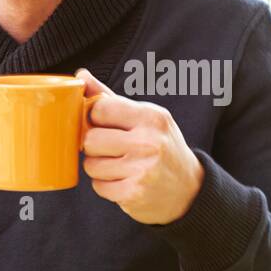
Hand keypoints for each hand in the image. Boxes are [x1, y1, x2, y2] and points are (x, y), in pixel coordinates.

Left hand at [77, 68, 204, 224]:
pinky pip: (98, 186)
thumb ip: (111, 98)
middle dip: (95, 145)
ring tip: (120, 166)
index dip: (96, 117)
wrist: (189, 189)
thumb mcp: (146, 117)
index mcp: (151, 117)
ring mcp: (141, 170)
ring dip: (99, 167)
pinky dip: (106, 185)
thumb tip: (80, 76)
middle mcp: (148, 142)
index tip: (105, 124)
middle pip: (90, 139)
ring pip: (91, 165)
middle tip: (111, 148)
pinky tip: (124, 181)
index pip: (101, 109)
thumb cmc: (162, 147)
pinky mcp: (133, 194)